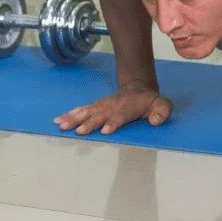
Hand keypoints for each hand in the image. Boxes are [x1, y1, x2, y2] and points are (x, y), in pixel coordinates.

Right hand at [53, 82, 172, 134]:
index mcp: (128, 107)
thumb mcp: (162, 105)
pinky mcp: (95, 107)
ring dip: (75, 119)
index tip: (106, 130)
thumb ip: (162, 112)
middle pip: (100, 115)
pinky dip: (70, 114)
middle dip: (90, 123)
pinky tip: (59, 120)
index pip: (121, 115)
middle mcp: (113, 106)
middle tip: (79, 131)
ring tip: (62, 126)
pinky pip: (81, 110)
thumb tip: (155, 121)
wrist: (138, 89)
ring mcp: (103, 105)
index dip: (114, 122)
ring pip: (87, 112)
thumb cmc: (150, 102)